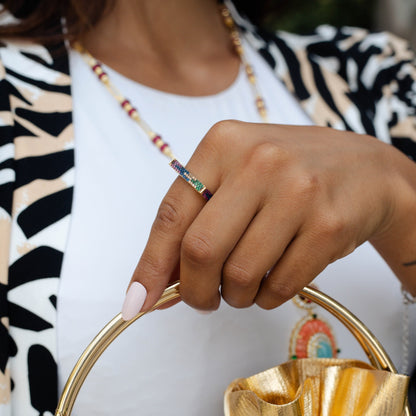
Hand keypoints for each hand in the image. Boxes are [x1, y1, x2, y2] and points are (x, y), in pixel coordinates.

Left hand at [124, 120, 415, 315]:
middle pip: (200, 250)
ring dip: (234, 296)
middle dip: (194, 291)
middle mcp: (259, 161)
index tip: (137, 301)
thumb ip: (198, 218)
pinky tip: (273, 279)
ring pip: (239, 276)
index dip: (150, 264)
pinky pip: (279, 286)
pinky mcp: (328, 225)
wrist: (365, 168)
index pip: (172, 213)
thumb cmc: (289, 173)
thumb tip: (158, 277)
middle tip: (203, 298)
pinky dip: (266, 296)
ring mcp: (297, 191)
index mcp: (223, 143)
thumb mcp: (237, 175)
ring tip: (245, 283)